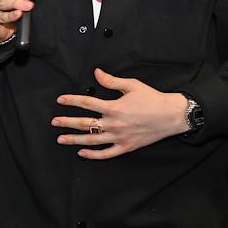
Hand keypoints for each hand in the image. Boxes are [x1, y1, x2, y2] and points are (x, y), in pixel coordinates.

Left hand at [52, 68, 189, 159]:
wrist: (173, 115)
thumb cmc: (153, 99)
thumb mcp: (132, 85)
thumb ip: (111, 80)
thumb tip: (96, 73)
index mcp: (114, 107)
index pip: (86, 103)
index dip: (71, 100)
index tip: (59, 100)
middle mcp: (114, 123)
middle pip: (85, 123)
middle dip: (67, 122)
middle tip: (54, 122)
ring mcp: (120, 137)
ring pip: (92, 140)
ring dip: (74, 140)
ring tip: (61, 139)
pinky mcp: (126, 146)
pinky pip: (107, 153)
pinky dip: (93, 155)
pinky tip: (82, 153)